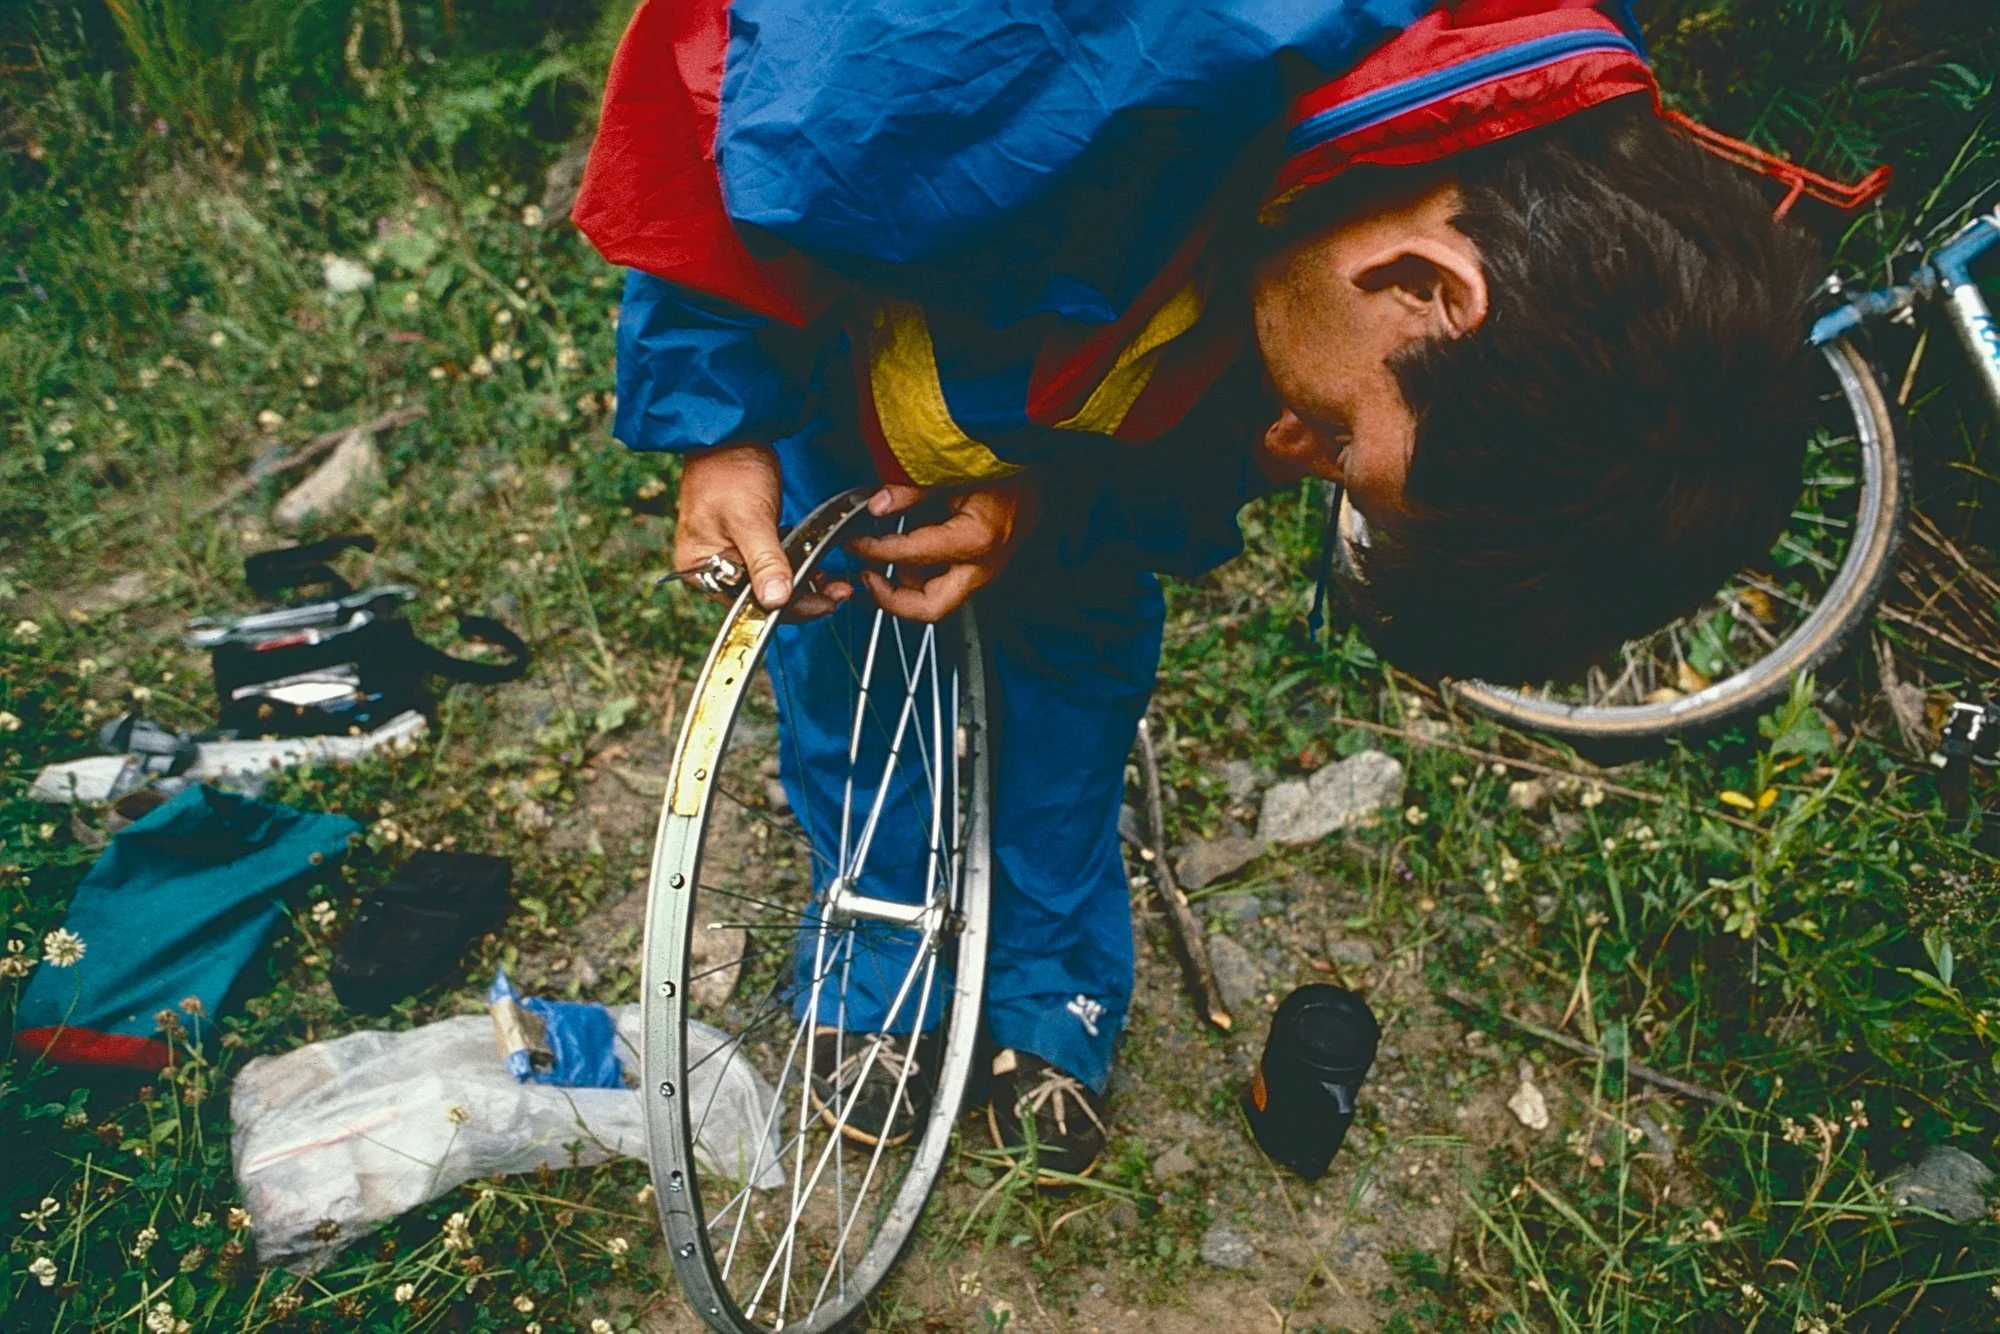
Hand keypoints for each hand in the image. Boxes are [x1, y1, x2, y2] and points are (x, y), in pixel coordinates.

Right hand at [673, 443, 849, 616]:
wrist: (732, 433)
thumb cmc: (729, 471)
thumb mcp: (748, 519)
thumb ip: (764, 561)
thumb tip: (776, 601)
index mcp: (700, 570)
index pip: (748, 605)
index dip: (789, 609)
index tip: (824, 606)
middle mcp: (712, 569)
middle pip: (761, 598)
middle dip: (803, 599)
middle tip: (839, 594)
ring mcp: (730, 555)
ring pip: (771, 583)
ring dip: (804, 586)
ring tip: (835, 584)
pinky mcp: (747, 542)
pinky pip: (774, 565)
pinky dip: (797, 567)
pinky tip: (818, 567)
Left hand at [846, 477, 1037, 621]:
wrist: (1047, 466)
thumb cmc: (1010, 465)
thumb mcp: (953, 471)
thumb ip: (912, 490)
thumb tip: (878, 504)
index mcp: (977, 539)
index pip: (909, 554)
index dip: (873, 549)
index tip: (855, 539)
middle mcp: (984, 565)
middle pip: (930, 607)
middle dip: (891, 600)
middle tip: (866, 579)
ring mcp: (987, 571)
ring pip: (938, 599)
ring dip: (905, 586)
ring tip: (882, 559)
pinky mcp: (985, 568)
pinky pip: (947, 583)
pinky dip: (922, 574)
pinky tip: (908, 549)